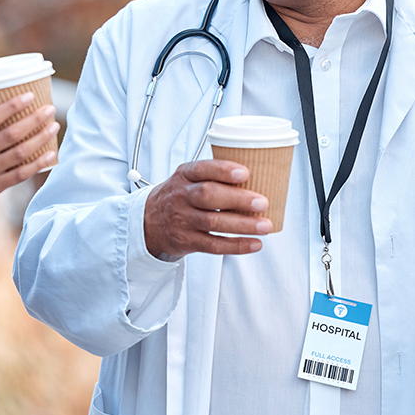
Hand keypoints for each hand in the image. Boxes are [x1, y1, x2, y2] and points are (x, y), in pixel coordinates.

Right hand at [0, 94, 58, 229]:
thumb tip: (8, 120)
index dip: (12, 105)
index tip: (30, 96)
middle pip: (11, 133)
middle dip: (34, 118)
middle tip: (50, 109)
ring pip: (20, 152)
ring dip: (41, 138)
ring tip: (54, 127)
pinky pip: (21, 174)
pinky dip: (38, 163)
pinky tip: (50, 155)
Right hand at [143, 159, 271, 257]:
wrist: (149, 221)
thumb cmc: (181, 196)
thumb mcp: (189, 178)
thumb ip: (215, 175)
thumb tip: (260, 175)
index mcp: (184, 175)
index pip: (202, 169)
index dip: (223, 171)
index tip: (244, 173)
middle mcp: (181, 196)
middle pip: (208, 195)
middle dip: (238, 199)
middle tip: (262, 202)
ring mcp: (183, 220)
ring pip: (213, 222)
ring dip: (242, 225)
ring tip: (265, 226)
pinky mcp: (187, 241)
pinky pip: (213, 245)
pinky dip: (236, 245)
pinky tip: (254, 244)